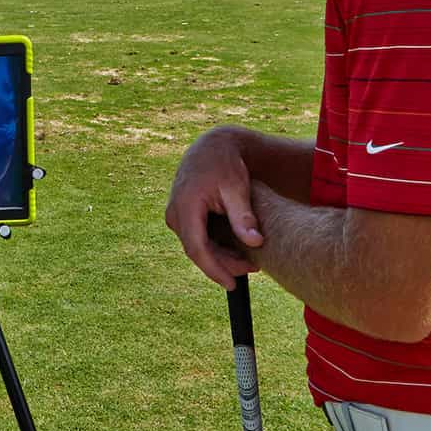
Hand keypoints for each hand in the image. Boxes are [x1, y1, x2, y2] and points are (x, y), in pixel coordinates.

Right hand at [165, 125, 263, 289]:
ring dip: (219, 256)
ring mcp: (175, 214)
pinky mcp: (181, 215)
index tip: (232, 284)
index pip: (197, 248)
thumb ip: (243, 216)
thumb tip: (255, 242)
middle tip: (251, 269)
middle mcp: (175, 212)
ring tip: (247, 261)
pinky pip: (196, 237)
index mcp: (186, 206)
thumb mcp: (237, 188)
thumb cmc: (225, 164)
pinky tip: (235, 249)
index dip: (215, 270)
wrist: (212, 147)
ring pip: (196, 245)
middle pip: (197, 250)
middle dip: (222, 264)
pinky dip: (214, 246)